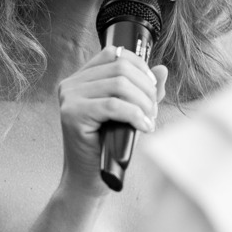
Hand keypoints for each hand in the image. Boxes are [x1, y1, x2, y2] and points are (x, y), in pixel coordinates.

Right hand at [56, 46, 167, 194]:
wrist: (89, 178)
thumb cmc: (109, 146)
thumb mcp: (130, 112)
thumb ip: (144, 90)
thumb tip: (162, 69)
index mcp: (81, 78)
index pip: (114, 53)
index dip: (140, 67)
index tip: (152, 89)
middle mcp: (71, 84)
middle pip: (121, 67)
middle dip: (146, 89)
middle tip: (153, 112)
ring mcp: (69, 98)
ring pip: (120, 84)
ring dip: (143, 102)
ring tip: (149, 120)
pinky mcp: (73, 115)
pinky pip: (113, 105)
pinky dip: (135, 115)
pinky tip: (143, 127)